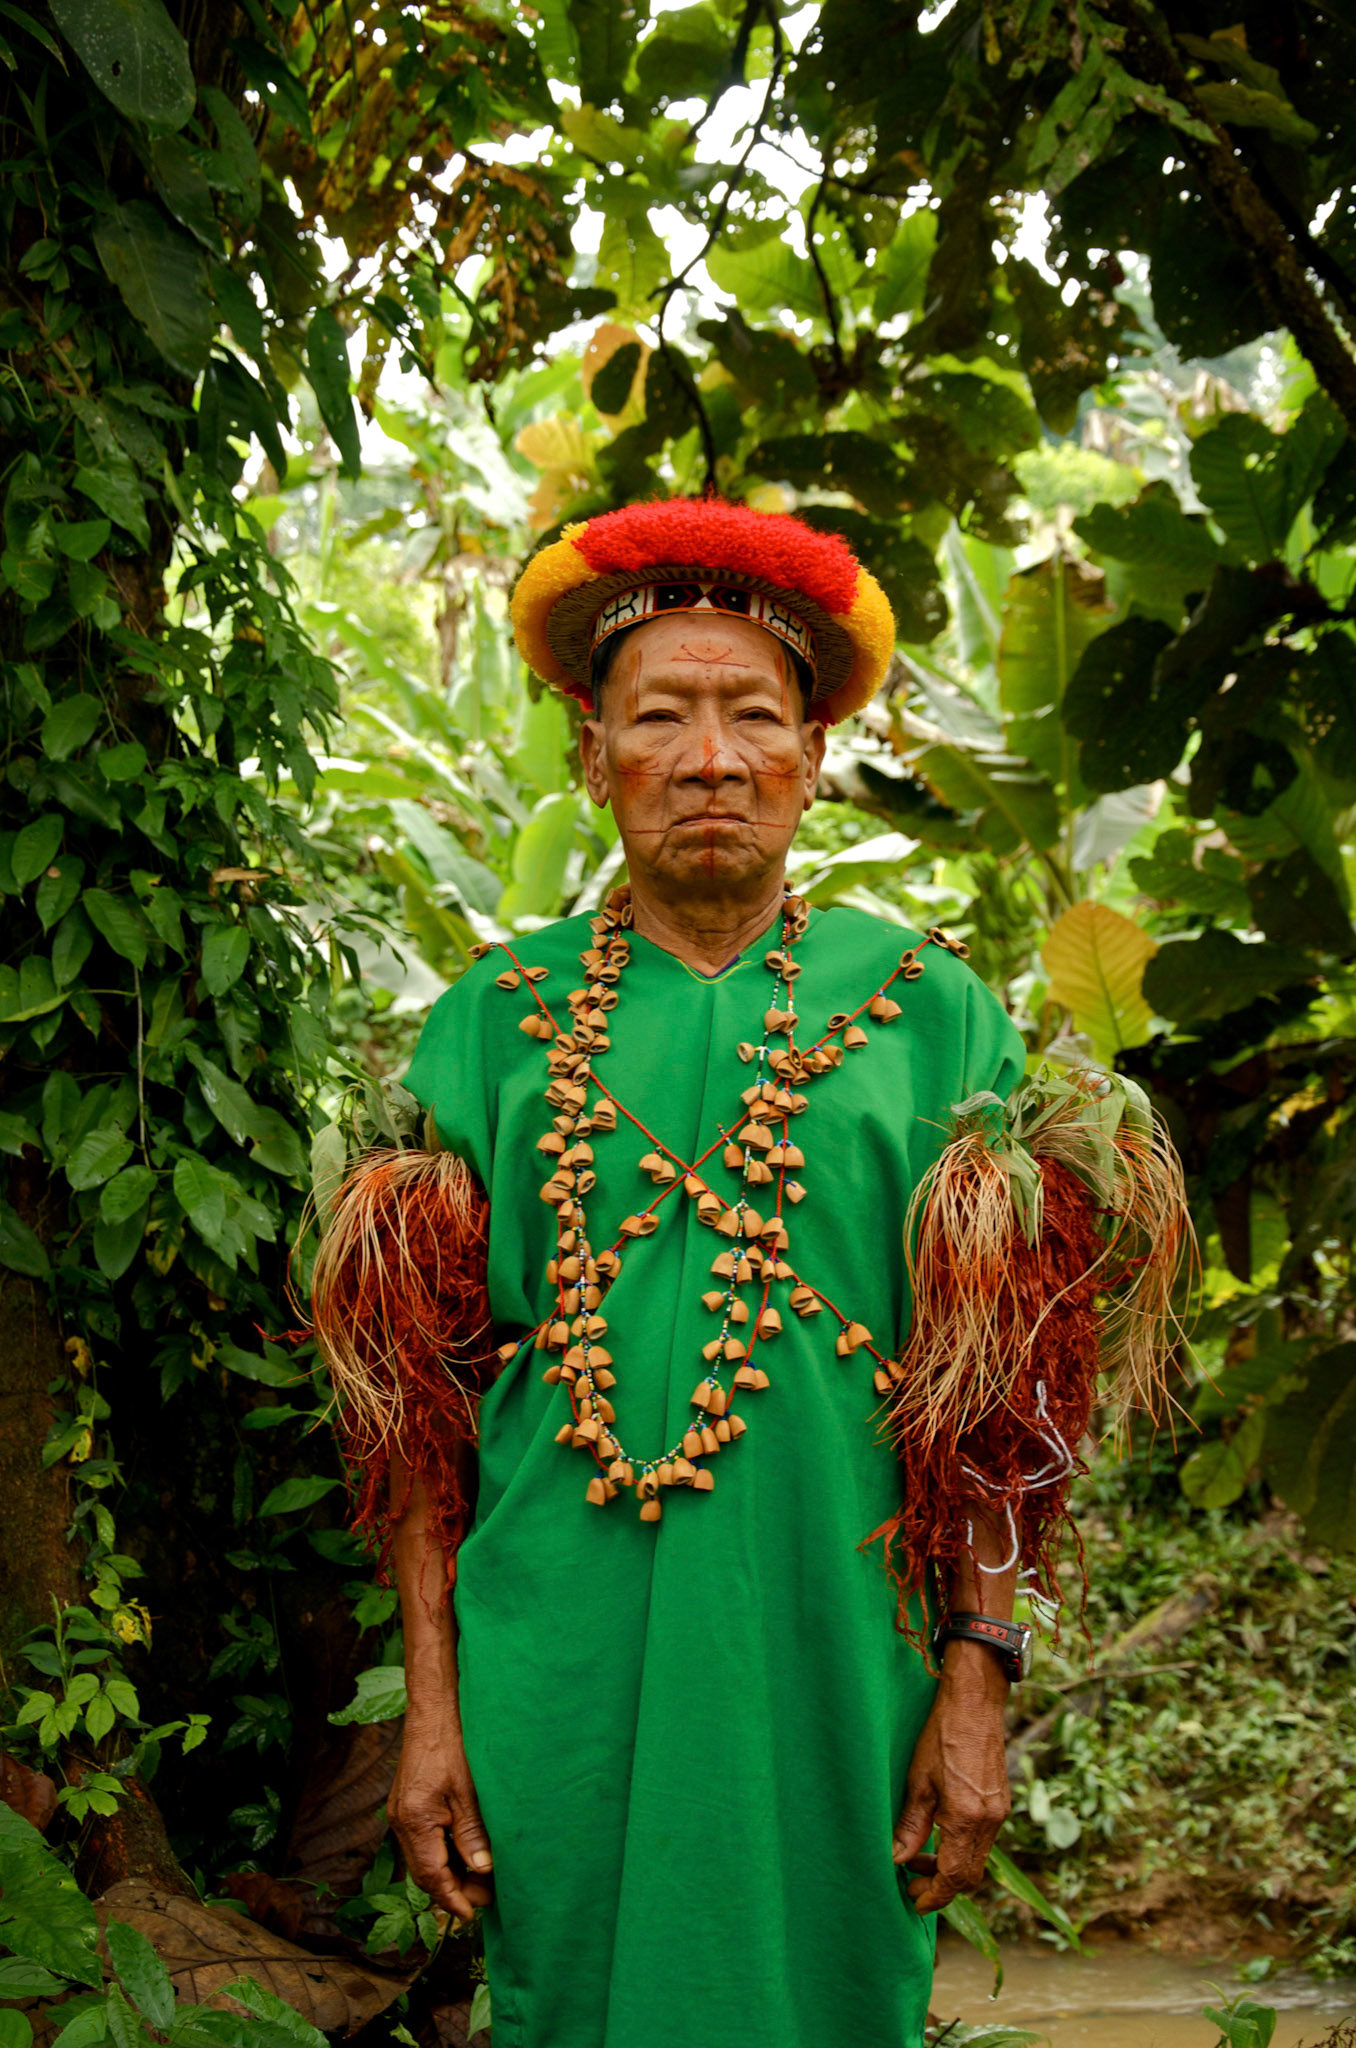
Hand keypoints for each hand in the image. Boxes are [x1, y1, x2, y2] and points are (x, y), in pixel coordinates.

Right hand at [388, 1706, 493, 1922]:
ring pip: (424, 1859)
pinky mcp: (408, 1805)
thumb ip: (472, 1834)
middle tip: (486, 1897)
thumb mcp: (468, 1792)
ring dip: (449, 1873)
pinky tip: (465, 1853)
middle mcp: (401, 1822)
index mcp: (415, 1822)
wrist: (434, 1710)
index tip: (473, 1915)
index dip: (453, 1900)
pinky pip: (424, 1841)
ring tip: (480, 1879)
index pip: (432, 1877)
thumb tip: (482, 1872)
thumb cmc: (453, 1745)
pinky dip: (443, 1853)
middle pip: (424, 1873)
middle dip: (453, 1890)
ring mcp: (402, 1814)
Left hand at [892, 1642, 1010, 1913]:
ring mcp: (999, 1812)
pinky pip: (984, 1839)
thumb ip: (910, 1827)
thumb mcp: (918, 1781)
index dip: (934, 1895)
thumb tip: (897, 1861)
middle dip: (943, 1886)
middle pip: (970, 1876)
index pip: (954, 1877)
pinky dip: (963, 1847)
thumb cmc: (941, 1735)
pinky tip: (940, 1833)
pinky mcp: (1001, 1802)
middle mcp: (990, 1821)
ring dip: (952, 1866)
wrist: (974, 1702)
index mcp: (967, 1818)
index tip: (914, 1900)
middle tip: (912, 1880)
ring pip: (978, 1859)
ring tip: (921, 1856)